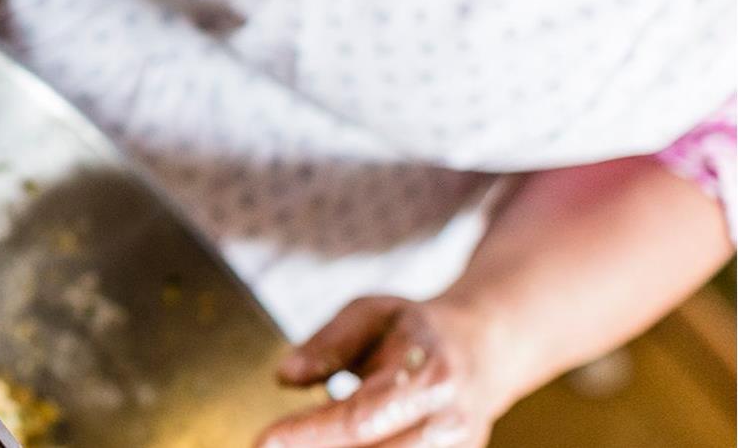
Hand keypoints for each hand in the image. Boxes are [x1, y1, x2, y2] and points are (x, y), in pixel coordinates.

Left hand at [257, 296, 510, 447]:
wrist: (484, 351)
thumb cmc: (416, 331)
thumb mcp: (371, 314)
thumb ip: (328, 344)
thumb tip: (285, 376)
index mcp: (428, 375)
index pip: (360, 417)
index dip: (308, 433)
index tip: (264, 440)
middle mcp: (448, 422)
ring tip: (290, 447)